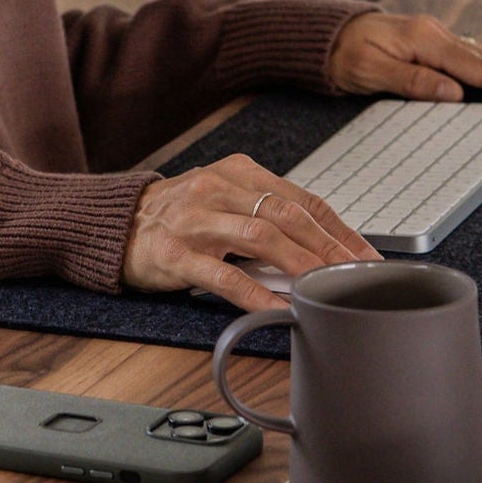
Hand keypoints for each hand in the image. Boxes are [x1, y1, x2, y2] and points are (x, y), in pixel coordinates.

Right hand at [122, 154, 374, 310]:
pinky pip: (222, 275)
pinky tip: (277, 308)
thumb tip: (323, 247)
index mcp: (239, 173)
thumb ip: (268, 215)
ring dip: (299, 265)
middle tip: (355, 276)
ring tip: (325, 288)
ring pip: (260, 238)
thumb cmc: (179, 216)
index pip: (302, 199)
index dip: (339, 230)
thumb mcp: (226, 201)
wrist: (116, 224)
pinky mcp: (173, 254)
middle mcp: (218, 190)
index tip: (365, 256)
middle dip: (328, 248)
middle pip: (287, 215)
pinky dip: (255, 293)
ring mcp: (195, 221)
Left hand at [327, 11, 481, 105]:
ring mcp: (443, 39)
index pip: (477, 68)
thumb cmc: (347, 55)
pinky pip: (481, 57)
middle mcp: (441, 36)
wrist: (331, 35)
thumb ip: (414, 82)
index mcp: (426, 40)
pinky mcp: (441, 45)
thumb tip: (455, 94)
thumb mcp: (371, 72)